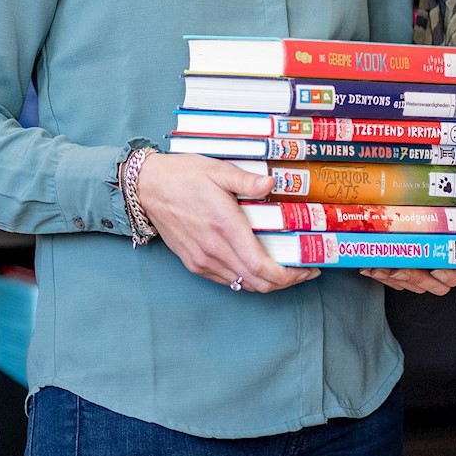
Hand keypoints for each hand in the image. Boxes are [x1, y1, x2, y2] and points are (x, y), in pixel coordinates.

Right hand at [135, 153, 318, 292]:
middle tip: (304, 271)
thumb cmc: (183, 176)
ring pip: (242, 285)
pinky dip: (247, 280)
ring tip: (286, 269)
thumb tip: (272, 183)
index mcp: (224, 227)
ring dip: (267, 282)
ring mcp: (202, 260)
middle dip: (285, 282)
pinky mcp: (194, 263)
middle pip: (256, 283)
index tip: (307, 270)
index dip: (289, 276)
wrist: (147, 188)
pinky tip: (257, 267)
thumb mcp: (217, 169)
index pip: (261, 267)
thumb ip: (246, 179)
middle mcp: (213, 250)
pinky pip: (227, 281)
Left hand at [360, 194, 455, 293]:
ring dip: (395, 278)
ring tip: (379, 267)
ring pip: (413, 286)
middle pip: (435, 285)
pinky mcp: (407, 278)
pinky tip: (371, 268)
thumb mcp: (450, 209)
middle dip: (415, 278)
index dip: (451, 276)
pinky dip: (384, 277)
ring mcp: (425, 277)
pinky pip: (397, 283)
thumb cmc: (439, 221)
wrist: (419, 225)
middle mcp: (443, 272)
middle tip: (398, 267)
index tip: (436, 271)